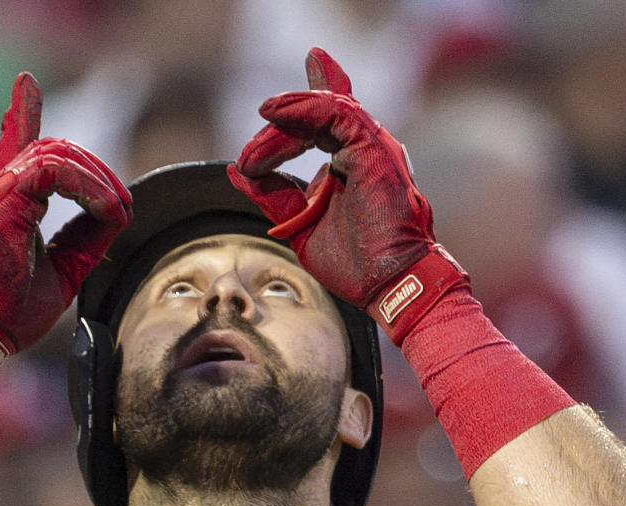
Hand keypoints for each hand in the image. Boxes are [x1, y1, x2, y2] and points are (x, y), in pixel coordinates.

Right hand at [0, 73, 131, 384]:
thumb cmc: (10, 310)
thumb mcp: (65, 270)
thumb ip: (87, 238)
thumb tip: (116, 214)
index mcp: (9, 204)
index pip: (19, 149)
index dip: (24, 115)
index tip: (27, 84)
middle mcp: (1, 191)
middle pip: (54, 150)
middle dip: (96, 169)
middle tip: (119, 201)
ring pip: (58, 154)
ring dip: (98, 178)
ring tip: (116, 207)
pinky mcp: (5, 199)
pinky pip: (55, 170)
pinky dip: (89, 186)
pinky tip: (107, 207)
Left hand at [228, 48, 466, 344]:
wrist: (387, 285)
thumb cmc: (355, 265)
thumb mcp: (299, 225)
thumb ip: (273, 195)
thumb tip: (239, 172)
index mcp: (351, 163)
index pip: (327, 118)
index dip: (303, 100)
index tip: (271, 101)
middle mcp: (363, 150)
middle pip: (318, 113)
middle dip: (276, 130)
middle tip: (248, 160)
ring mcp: (371, 147)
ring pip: (324, 110)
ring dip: (282, 124)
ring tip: (253, 153)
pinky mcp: (374, 150)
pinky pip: (338, 113)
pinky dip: (303, 110)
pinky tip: (276, 116)